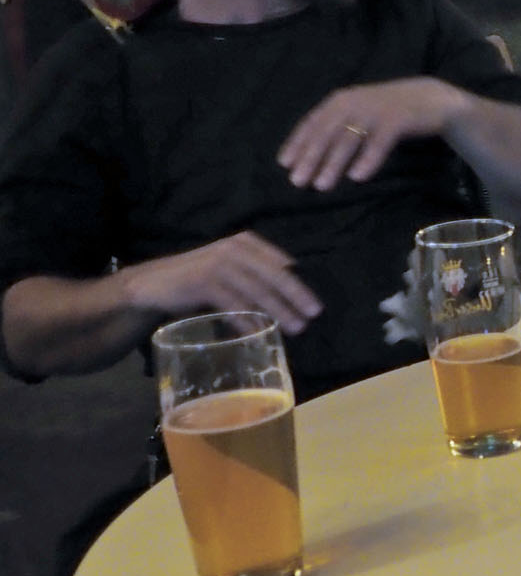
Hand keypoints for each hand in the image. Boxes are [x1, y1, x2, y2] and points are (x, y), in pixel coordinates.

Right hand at [120, 232, 321, 332]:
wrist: (152, 284)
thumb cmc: (197, 280)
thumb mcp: (230, 270)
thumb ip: (256, 276)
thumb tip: (292, 297)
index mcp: (245, 242)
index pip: (280, 263)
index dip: (298, 283)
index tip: (314, 302)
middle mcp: (234, 249)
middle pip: (274, 275)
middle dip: (296, 296)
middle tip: (314, 314)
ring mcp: (219, 264)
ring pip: (257, 291)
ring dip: (278, 312)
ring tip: (295, 328)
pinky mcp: (204, 281)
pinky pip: (234, 304)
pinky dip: (249, 320)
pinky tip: (260, 332)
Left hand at [278, 78, 467, 191]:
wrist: (430, 99)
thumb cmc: (388, 111)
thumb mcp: (359, 112)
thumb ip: (338, 126)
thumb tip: (312, 155)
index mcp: (341, 100)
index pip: (313, 122)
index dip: (297, 143)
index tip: (285, 164)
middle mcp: (354, 103)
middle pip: (327, 133)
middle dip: (310, 158)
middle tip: (297, 181)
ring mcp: (376, 111)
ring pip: (349, 139)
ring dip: (333, 163)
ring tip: (322, 185)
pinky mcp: (398, 120)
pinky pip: (379, 143)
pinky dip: (367, 159)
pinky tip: (358, 177)